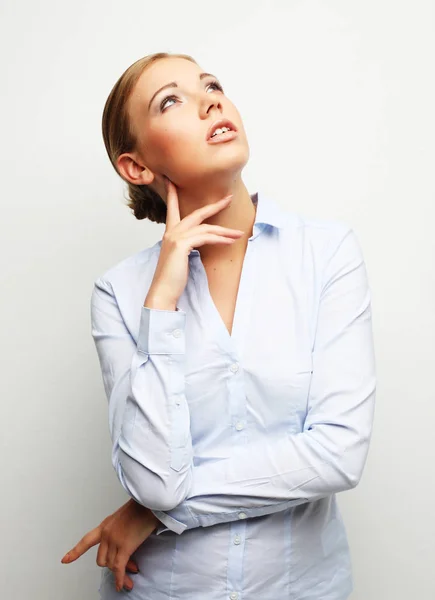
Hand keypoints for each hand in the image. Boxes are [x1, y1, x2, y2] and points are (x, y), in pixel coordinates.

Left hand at [61, 499, 159, 592]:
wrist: (148, 502)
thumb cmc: (141, 507)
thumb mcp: (124, 517)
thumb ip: (119, 530)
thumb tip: (125, 543)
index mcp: (105, 526)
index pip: (86, 541)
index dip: (75, 552)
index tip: (65, 560)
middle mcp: (106, 534)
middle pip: (102, 559)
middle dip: (111, 567)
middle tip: (124, 569)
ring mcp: (114, 540)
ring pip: (112, 565)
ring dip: (121, 572)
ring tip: (131, 573)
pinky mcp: (125, 547)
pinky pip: (119, 568)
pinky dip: (120, 579)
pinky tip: (122, 584)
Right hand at [145, 178, 244, 308]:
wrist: (162, 292)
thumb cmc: (172, 278)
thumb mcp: (180, 258)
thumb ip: (187, 247)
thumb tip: (200, 243)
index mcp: (169, 233)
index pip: (172, 209)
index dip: (173, 194)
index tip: (173, 181)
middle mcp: (171, 232)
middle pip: (196, 214)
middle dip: (214, 206)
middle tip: (229, 198)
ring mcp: (175, 237)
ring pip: (205, 228)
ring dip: (224, 231)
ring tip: (239, 233)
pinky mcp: (181, 245)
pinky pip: (205, 238)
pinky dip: (220, 239)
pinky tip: (229, 241)